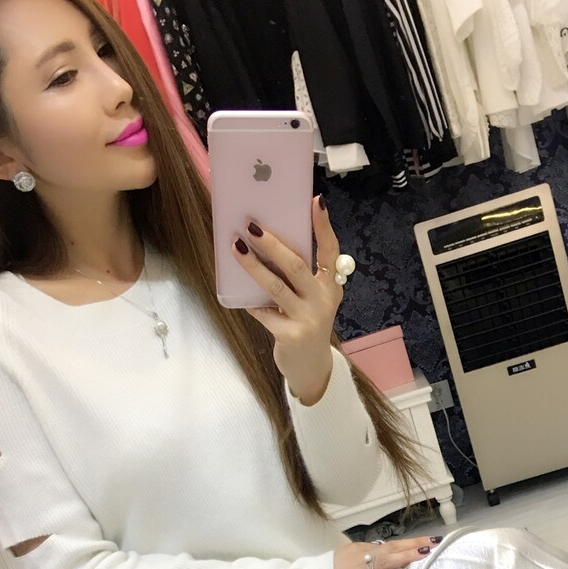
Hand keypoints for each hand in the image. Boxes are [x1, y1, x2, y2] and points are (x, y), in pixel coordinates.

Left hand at [232, 196, 342, 401]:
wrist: (310, 366)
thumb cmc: (306, 323)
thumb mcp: (312, 299)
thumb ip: (300, 276)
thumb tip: (266, 241)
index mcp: (331, 286)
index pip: (330, 252)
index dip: (323, 227)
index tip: (315, 202)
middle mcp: (323, 300)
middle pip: (296, 265)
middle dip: (272, 243)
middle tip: (252, 224)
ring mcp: (308, 319)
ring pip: (275, 286)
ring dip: (253, 265)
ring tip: (236, 246)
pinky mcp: (290, 335)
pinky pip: (263, 311)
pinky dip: (250, 301)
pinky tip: (237, 290)